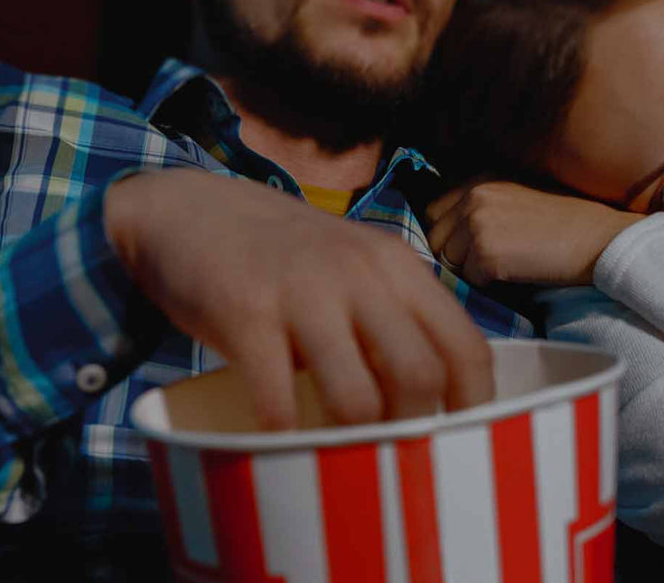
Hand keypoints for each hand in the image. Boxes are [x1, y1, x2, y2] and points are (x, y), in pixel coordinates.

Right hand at [105, 169, 492, 429]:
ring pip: (357, 398)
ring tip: (338, 453)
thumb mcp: (354, 267)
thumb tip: (436, 403)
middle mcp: (360, 273)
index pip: (466, 347)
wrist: (188, 210)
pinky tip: (281, 440)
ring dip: (352, 443)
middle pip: (420, 378)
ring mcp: (302, 292)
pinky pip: (277, 400)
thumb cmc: (283, 257)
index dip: (474, 406)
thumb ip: (395, 318)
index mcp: (398, 266)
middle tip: (389, 453)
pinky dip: (285, 435)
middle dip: (412, 431)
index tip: (460, 441)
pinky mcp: (245, 313)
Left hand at [425, 181, 644, 286]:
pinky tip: (516, 274)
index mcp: (479, 179)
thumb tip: (446, 240)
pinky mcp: (486, 252)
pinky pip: (469, 281)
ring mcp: (478, 223)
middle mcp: (473, 195)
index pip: (434, 213)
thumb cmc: (565, 225)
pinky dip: (489, 285)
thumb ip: (481, 208)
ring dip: (471, 272)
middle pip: (435, 239)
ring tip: (506, 266)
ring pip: (449, 262)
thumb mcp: (517, 199)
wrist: (599, 240)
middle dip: (455, 256)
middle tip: (488, 264)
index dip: (449, 236)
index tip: (471, 248)